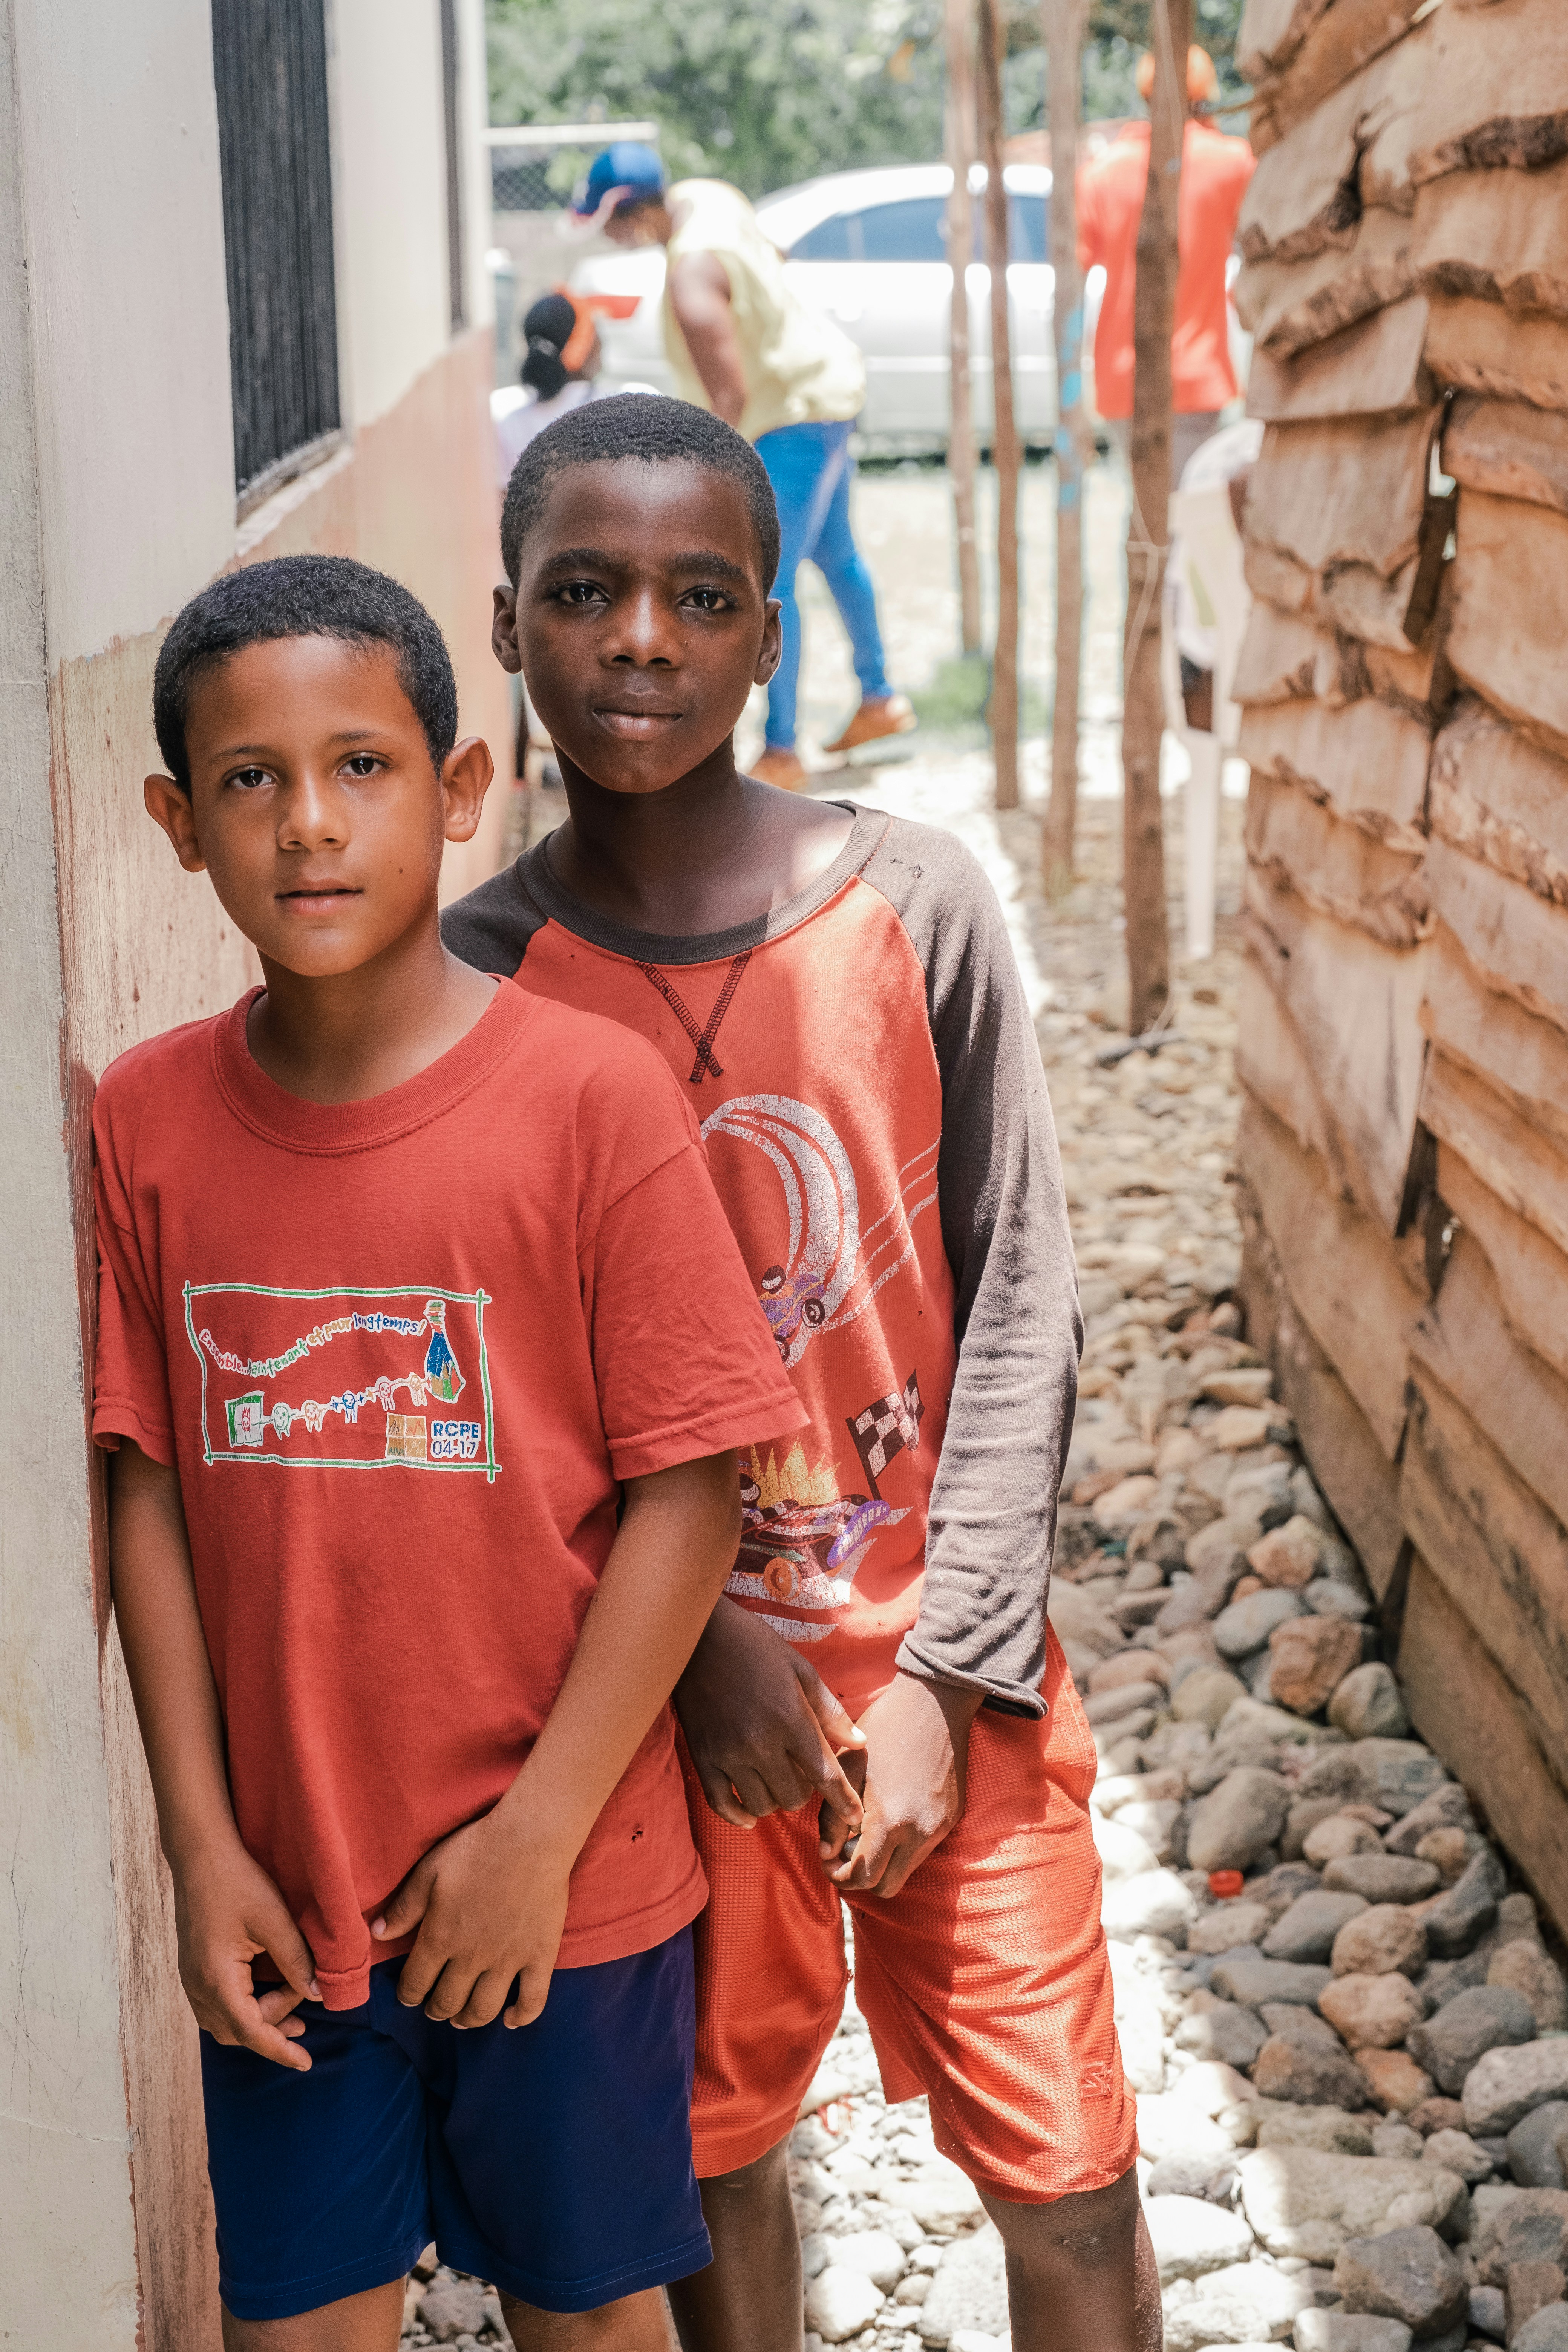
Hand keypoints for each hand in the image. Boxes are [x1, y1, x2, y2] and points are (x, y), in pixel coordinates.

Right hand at [172, 1838, 321, 2070]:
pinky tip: (267, 1991)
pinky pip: (218, 2003)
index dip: (279, 2049)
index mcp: (216, 1978)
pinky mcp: (193, 1967)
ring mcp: (191, 1978)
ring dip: (258, 2019)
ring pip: (225, 2021)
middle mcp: (197, 1986)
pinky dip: (245, 2006)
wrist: (200, 1854)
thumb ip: (296, 1961)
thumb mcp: (274, 1920)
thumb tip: (317, 1995)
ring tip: (293, 2010)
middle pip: (236, 2030)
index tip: (306, 2062)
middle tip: (305, 2010)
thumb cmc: (237, 1881)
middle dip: (273, 2027)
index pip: (250, 2031)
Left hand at [372, 1812, 568, 2031]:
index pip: (416, 1982)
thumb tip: (379, 1934)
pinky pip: (532, 1999)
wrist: (530, 1838)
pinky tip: (511, 2020)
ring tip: (463, 2018)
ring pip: (483, 2008)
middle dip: (436, 2009)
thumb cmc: (476, 1850)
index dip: (408, 1995)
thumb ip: (404, 1907)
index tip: (408, 1996)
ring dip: (469, 2019)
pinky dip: (521, 2017)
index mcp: (441, 1939)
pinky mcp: (540, 1956)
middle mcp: (472, 1958)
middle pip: (448, 2001)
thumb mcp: (429, 1872)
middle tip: (435, 2007)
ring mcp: (508, 1961)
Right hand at [675, 1597, 865, 1831]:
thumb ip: (830, 1710)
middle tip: (800, 1771)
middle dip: (804, 1790)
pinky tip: (749, 1813)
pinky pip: (721, 1804)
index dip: (844, 1800)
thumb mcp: (800, 1670)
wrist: (697, 1636)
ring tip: (774, 1778)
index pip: (824, 1774)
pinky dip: (738, 1815)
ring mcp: (728, 1753)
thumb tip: (859, 1742)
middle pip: (794, 1796)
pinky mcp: (702, 1757)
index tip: (856, 1816)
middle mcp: (760, 1742)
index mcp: (790, 1718)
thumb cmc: (754, 1647)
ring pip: (761, 1804)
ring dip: (774, 1798)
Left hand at [820, 1674, 981, 1898]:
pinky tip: (890, 1817)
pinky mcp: (951, 1819)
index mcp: (890, 1820)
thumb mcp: (848, 1768)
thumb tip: (826, 1853)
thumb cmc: (885, 1728)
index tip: (827, 1858)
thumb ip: (832, 1816)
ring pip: (905, 1872)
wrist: (935, 1703)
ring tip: (866, 1832)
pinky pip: (923, 1850)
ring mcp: (939, 1828)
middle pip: (885, 1887)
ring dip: (883, 1863)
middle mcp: (920, 1833)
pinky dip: (902, 1847)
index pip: (862, 1877)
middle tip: (845, 1849)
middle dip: (860, 1876)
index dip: (838, 1875)